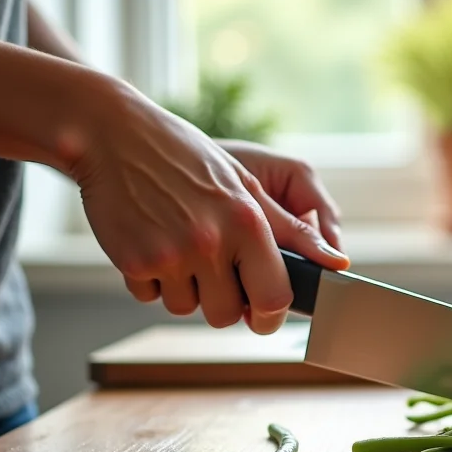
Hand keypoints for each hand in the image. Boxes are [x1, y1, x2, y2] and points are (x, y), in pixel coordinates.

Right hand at [69, 82, 348, 333]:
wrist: (113, 135)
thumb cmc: (186, 158)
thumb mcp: (246, 186)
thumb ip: (291, 231)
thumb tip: (338, 262)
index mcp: (248, 223)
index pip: (274, 297)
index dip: (270, 316)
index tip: (263, 315)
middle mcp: (212, 242)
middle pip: (226, 314)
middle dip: (221, 301)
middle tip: (210, 269)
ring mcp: (171, 254)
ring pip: (186, 308)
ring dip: (183, 288)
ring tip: (177, 243)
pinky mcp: (133, 261)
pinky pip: (149, 297)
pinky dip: (150, 279)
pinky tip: (149, 240)